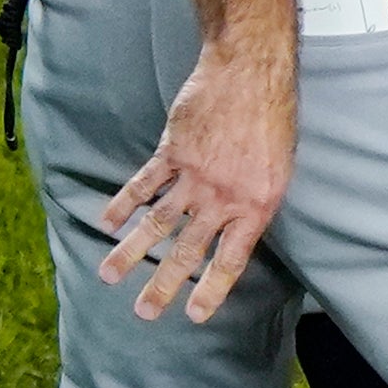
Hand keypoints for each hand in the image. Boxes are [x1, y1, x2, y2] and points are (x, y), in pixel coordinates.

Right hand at [99, 39, 295, 321]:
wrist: (250, 72)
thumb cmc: (273, 119)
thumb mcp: (279, 170)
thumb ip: (253, 204)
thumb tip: (233, 231)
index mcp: (256, 207)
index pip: (230, 261)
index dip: (211, 290)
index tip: (193, 315)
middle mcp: (222, 197)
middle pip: (186, 250)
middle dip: (163, 284)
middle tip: (144, 312)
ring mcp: (194, 175)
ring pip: (157, 222)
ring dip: (131, 251)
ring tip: (109, 275)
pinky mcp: (173, 152)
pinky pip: (143, 184)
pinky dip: (123, 203)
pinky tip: (108, 221)